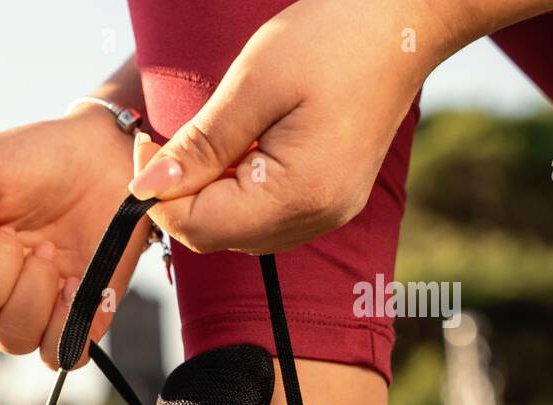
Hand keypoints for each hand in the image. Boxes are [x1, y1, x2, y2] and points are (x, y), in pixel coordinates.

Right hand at [0, 108, 146, 368]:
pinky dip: (63, 324)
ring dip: (32, 292)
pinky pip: (57, 355)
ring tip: (51, 250)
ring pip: (11, 338)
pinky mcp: (75, 321)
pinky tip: (72, 283)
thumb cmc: (35, 159)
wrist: (106, 154)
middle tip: (20, 232)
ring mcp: (31, 310)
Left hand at [128, 0, 449, 253]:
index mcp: (298, 195)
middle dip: (181, 194)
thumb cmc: (334, 37)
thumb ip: (199, 145)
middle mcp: (315, 218)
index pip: (196, 227)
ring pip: (235, 229)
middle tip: (172, 138)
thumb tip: (146, 188)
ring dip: (208, 192)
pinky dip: (237, 191)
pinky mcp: (329, 201)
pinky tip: (243, 148)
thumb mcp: (253, 84)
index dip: (158, 193)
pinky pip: (263, 216)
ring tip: (216, 136)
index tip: (147, 143)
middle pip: (213, 235)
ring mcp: (326, 213)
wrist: (406, 22)